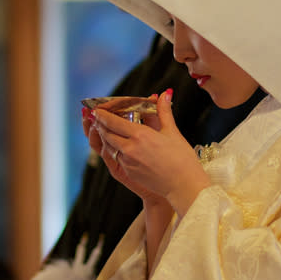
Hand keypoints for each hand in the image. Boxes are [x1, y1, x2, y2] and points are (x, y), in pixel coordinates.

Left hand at [93, 90, 211, 215]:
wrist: (183, 185)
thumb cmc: (181, 158)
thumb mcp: (172, 132)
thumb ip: (164, 111)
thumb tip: (165, 93)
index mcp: (140, 135)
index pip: (113, 122)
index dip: (102, 115)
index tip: (96, 110)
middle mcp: (130, 148)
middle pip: (106, 134)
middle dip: (100, 125)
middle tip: (97, 119)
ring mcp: (127, 162)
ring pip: (109, 147)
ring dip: (104, 138)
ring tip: (104, 131)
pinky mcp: (129, 173)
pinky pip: (116, 158)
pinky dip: (113, 150)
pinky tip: (117, 146)